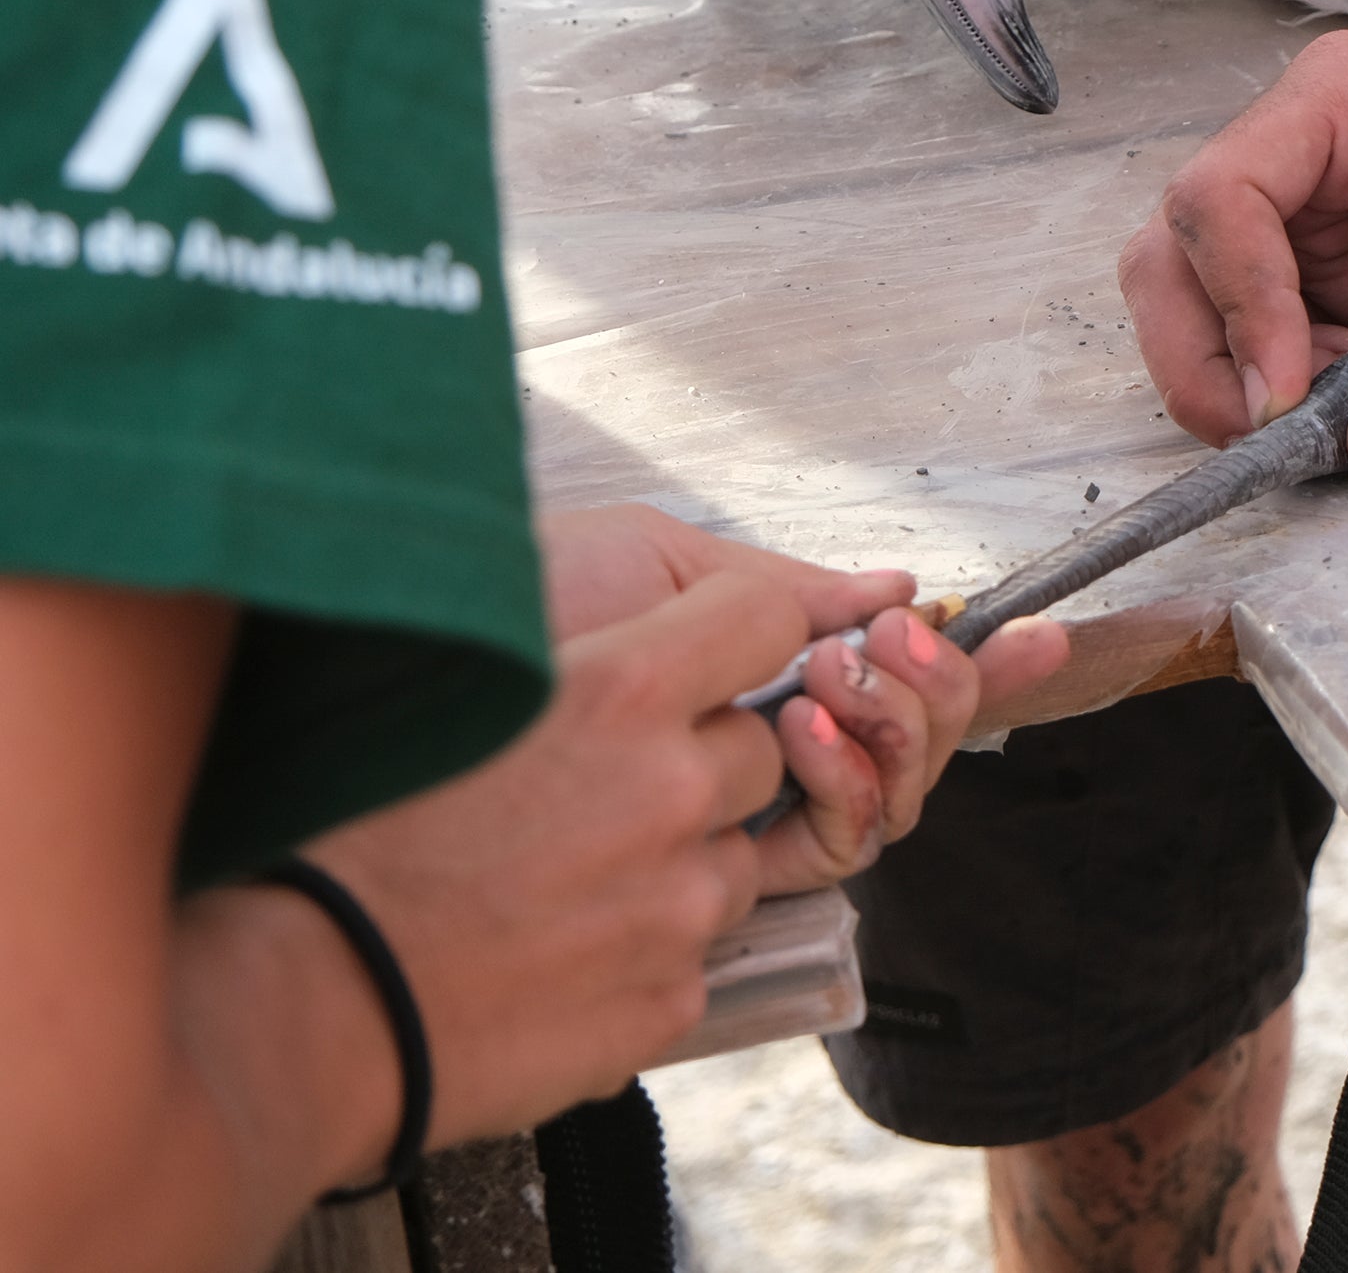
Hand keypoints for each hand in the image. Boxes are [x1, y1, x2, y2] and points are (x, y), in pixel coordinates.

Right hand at [306, 571, 813, 1140]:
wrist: (300, 1010)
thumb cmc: (340, 834)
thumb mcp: (452, 690)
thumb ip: (574, 655)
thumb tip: (638, 620)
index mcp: (621, 690)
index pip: (767, 616)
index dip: (743, 632)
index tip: (710, 654)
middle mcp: (675, 789)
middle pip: (756, 749)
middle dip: (701, 763)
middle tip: (599, 795)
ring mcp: (680, 903)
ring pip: (733, 858)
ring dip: (677, 865)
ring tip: (563, 884)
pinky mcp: (671, 998)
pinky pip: (691, 955)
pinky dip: (642, 954)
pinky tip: (552, 956)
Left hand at [534, 506, 1067, 891]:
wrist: (415, 689)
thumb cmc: (504, 619)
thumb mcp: (650, 561)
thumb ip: (777, 589)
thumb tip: (896, 589)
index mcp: (749, 684)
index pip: (893, 687)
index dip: (979, 667)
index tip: (1043, 633)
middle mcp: (762, 762)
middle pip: (919, 745)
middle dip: (941, 687)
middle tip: (889, 641)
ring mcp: (747, 825)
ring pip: (897, 797)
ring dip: (898, 723)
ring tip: (829, 675)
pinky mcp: (723, 885)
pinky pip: (841, 847)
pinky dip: (849, 780)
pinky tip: (804, 725)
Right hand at [1120, 13, 1347, 490]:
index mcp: (1335, 103)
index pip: (1219, 197)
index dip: (1236, 302)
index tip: (1287, 390)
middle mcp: (1306, 156)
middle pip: (1181, 256)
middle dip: (1208, 355)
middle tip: (1274, 434)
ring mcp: (1321, 218)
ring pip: (1215, 307)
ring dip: (1254, 381)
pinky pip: (1291, 342)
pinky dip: (1309, 392)